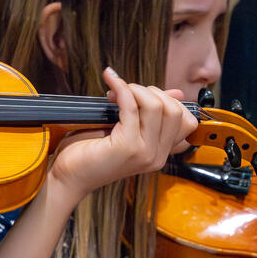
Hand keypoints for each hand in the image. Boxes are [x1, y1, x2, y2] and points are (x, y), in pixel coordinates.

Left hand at [48, 67, 197, 198]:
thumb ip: (149, 113)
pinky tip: (111, 82)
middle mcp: (157, 156)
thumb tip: (175, 92)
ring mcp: (144, 153)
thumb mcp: (127, 128)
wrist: (69, 175)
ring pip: (156, 106)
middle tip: (126, 92)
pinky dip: (121, 89)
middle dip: (151, 92)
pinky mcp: (127, 147)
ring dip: (136, 90)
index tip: (141, 96)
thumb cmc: (91, 151)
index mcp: (160, 153)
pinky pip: (131, 107)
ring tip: (116, 92)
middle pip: (174, 110)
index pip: (187, 121)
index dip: (167, 101)